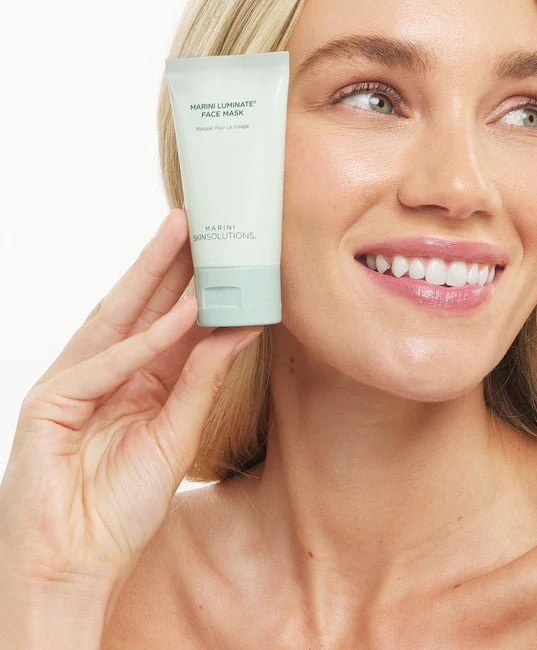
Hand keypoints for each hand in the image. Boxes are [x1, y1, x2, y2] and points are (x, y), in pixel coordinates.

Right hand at [0, 208, 261, 591]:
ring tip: (182, 235)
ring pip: (117, 318)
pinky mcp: (48, 405)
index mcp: (135, 380)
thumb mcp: (176, 435)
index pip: (166, 321)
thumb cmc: (120, 506)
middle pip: (140, 306)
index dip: (194, 284)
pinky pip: (103, 365)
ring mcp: (73, 384)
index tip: (223, 251)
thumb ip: (202, 382)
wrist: (74, 565)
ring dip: (150, 276)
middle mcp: (104, 373)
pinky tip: (179, 314)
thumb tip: (239, 331)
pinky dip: (142, 341)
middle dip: (168, 261)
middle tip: (197, 219)